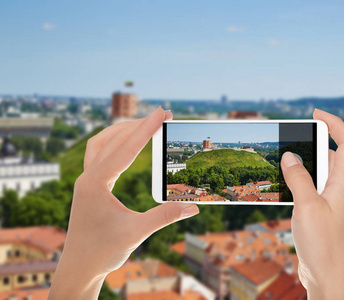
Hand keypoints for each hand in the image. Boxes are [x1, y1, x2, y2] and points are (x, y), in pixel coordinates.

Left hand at [49, 107, 198, 299]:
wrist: (79, 267)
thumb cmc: (102, 251)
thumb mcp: (136, 233)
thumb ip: (164, 216)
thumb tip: (193, 206)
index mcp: (95, 183)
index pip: (126, 149)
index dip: (147, 129)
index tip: (162, 112)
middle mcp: (87, 177)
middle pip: (112, 139)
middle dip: (138, 124)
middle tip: (162, 114)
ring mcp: (86, 181)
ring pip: (101, 143)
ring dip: (122, 130)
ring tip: (145, 123)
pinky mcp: (89, 186)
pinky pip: (99, 154)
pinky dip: (114, 143)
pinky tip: (127, 145)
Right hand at [281, 109, 343, 299]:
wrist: (331, 280)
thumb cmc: (324, 246)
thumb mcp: (307, 207)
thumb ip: (298, 178)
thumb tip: (290, 155)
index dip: (335, 124)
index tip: (315, 114)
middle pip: (332, 157)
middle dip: (313, 145)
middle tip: (290, 140)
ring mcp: (336, 204)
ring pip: (322, 175)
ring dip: (304, 167)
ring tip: (282, 164)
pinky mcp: (326, 216)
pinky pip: (315, 191)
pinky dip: (302, 185)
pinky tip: (285, 189)